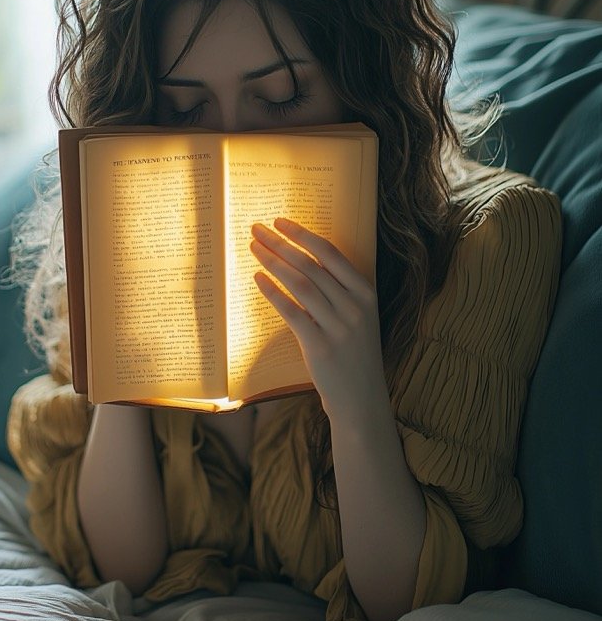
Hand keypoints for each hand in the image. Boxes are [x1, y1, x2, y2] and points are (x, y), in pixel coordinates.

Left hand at [250, 218, 386, 422]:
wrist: (362, 400)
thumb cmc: (354, 355)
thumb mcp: (357, 318)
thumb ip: (338, 291)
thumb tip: (299, 260)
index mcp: (366, 293)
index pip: (331, 253)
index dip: (302, 234)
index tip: (280, 221)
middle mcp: (355, 306)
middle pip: (311, 265)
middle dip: (280, 243)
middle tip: (256, 229)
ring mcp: (339, 327)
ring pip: (300, 284)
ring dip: (273, 262)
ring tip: (254, 249)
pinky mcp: (320, 347)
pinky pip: (292, 312)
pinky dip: (273, 292)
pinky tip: (258, 279)